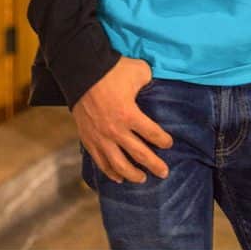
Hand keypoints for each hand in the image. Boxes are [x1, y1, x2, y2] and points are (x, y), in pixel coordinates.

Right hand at [71, 56, 172, 183]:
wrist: (81, 71)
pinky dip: (110, 171)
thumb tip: (154, 88)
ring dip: (132, 174)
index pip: (152, 133)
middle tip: (164, 173)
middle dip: (154, 165)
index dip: (163, 140)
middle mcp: (116, 130)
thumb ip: (149, 81)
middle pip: (139, 154)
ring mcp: (100, 137)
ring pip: (119, 164)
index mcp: (130, 114)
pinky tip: (117, 178)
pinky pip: (100, 161)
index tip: (169, 144)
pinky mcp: (88, 139)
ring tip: (142, 179)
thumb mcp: (139, 70)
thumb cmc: (111, 69)